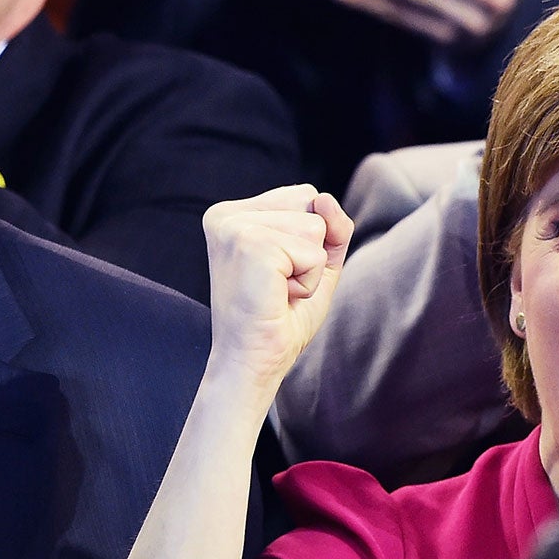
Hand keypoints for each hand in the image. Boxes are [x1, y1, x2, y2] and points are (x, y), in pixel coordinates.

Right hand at [202, 186, 353, 389]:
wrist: (253, 363)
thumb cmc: (280, 318)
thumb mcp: (317, 260)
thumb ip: (331, 225)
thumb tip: (324, 198)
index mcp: (233, 213)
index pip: (305, 195)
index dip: (309, 241)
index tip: (277, 273)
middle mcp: (227, 214)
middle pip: (311, 204)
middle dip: (311, 252)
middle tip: (278, 286)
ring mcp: (235, 227)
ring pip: (316, 226)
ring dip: (310, 269)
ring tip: (277, 292)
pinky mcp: (250, 245)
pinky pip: (314, 253)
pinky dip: (308, 282)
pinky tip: (278, 297)